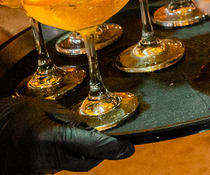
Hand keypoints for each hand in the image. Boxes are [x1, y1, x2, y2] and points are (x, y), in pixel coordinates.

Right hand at [0, 96, 133, 173]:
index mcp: (51, 138)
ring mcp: (35, 172)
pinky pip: (54, 169)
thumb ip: (73, 122)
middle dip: (99, 153)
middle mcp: (44, 160)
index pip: (93, 147)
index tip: (128, 148)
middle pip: (86, 163)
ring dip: (75, 155)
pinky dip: (59, 160)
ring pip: (70, 167)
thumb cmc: (15, 113)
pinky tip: (51, 147)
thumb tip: (95, 131)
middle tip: (106, 143)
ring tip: (64, 138)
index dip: (115, 148)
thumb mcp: (47, 108)